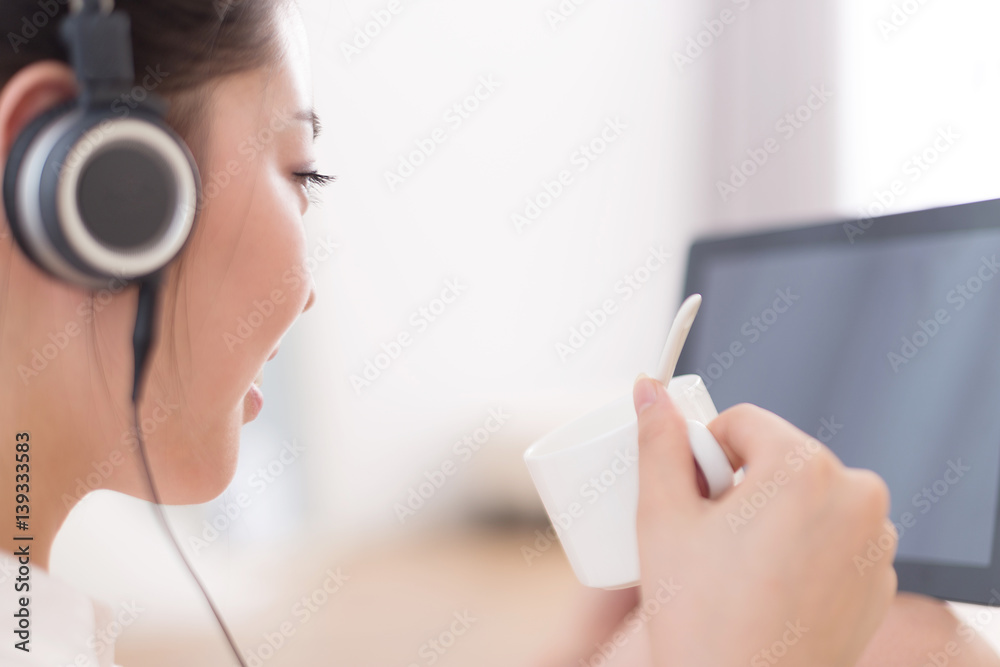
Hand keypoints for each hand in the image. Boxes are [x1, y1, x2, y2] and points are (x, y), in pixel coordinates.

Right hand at [633, 375, 897, 666]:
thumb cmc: (702, 620)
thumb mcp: (662, 518)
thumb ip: (657, 442)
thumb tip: (649, 388)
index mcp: (807, 468)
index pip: (743, 421)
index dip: (704, 453)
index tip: (691, 499)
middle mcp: (857, 496)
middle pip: (777, 458)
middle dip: (738, 485)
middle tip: (707, 539)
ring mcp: (875, 542)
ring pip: (805, 496)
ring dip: (771, 514)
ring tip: (737, 567)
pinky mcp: (878, 580)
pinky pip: (831, 536)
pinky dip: (800, 547)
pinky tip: (768, 587)